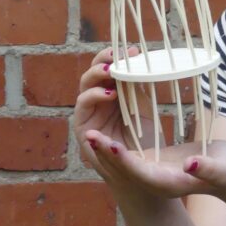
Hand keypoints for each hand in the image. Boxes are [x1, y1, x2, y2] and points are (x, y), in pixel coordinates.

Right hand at [73, 46, 153, 176]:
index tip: (133, 49)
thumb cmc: (144, 142)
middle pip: (94, 72)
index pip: (109, 67)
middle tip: (119, 53)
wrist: (141, 175)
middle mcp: (97, 101)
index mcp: (112, 92)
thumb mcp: (144, 109)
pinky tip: (110, 94)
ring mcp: (88, 114)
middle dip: (104, 59)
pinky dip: (93, 97)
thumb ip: (139, 88)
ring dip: (96, 75)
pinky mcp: (81, 129)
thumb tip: (144, 60)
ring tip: (113, 71)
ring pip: (85, 85)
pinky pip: (81, 107)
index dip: (117, 56)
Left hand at [83, 131, 225, 199]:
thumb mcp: (222, 169)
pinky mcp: (154, 163)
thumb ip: (207, 168)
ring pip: (125, 160)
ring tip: (91, 129)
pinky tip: (111, 126)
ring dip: (108, 146)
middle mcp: (156, 180)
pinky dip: (119, 141)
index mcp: (168, 183)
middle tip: (88, 134)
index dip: (124, 159)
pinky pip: (131, 153)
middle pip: (126, 167)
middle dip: (106, 152)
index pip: (140, 172)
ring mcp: (153, 172)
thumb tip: (191, 165)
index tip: (109, 145)